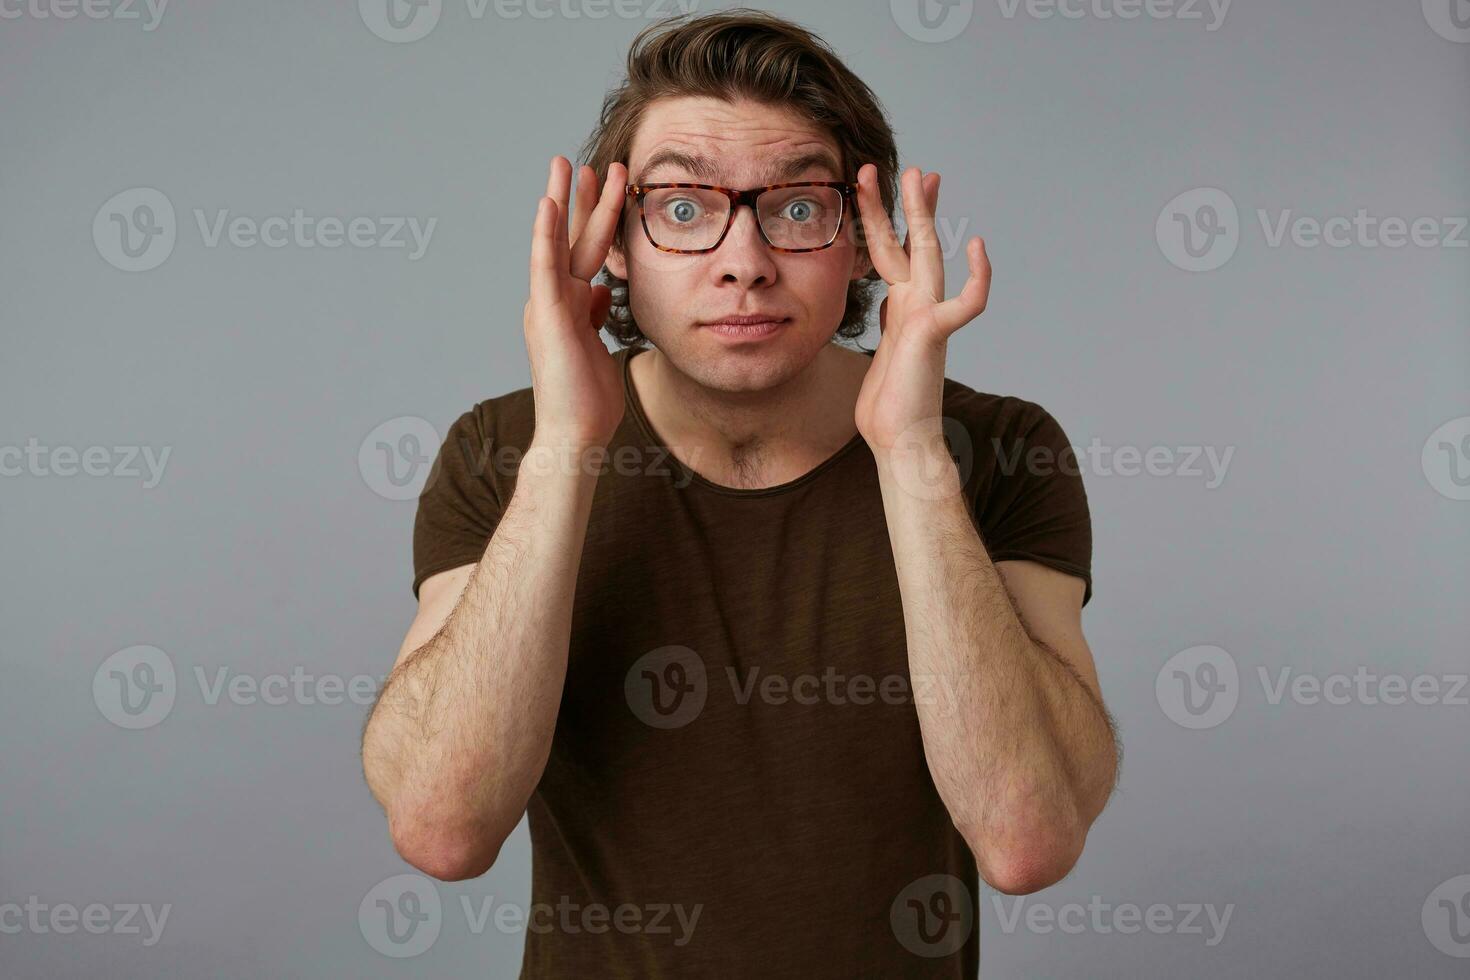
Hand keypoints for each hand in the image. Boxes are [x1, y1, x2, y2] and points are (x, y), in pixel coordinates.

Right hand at [524, 156, 627, 449]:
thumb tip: (601, 292)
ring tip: (566, 164)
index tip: (606, 186)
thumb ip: (596, 317)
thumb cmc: (588, 401)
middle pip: (571, 239)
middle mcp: (555, 300)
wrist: (575, 435)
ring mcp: (549, 306)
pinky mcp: (548, 317)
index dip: (594, 219)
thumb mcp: (599, 347)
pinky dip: (544, 236)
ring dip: (563, 202)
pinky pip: (545, 268)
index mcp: (569, 307)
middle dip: (581, 199)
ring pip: (558, 244)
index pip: (585, 253)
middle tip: (587, 160)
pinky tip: (547, 205)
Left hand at [852, 164, 991, 454]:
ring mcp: (927, 316)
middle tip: (906, 167)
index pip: (892, 255)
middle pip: (911, 244)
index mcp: (901, 309)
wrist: (899, 441)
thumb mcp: (881, 352)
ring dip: (923, 215)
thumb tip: (886, 307)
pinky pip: (967, 302)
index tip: (878, 192)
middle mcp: (917, 306)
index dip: (884, 222)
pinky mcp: (935, 334)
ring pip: (927, 256)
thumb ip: (887, 324)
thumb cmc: (888, 408)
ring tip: (921, 177)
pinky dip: (978, 277)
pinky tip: (979, 248)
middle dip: (906, 205)